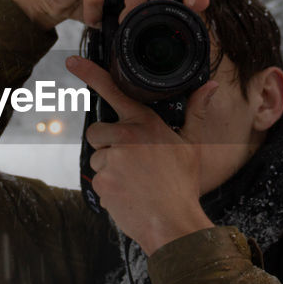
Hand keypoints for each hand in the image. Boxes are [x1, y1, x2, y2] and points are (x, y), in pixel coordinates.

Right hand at [14, 0, 208, 29]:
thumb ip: (165, 2)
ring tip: (123, 25)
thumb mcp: (132, 6)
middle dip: (163, 1)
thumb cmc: (96, 2)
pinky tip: (95, 22)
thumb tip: (204, 1)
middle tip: (151, 25)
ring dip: (134, 7)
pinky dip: (98, 13)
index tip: (188, 7)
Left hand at [66, 54, 218, 254]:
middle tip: (129, 161)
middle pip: (96, 132)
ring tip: (133, 182)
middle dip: (106, 145)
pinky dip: (108, 189)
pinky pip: (97, 181)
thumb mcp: (192, 145)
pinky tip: (128, 195)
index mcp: (145, 123)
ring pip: (96, 159)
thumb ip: (195, 113)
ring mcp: (112, 160)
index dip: (91, 74)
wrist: (173, 222)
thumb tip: (209, 87)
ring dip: (108, 169)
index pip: (113, 91)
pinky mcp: (102, 182)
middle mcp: (126, 137)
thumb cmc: (182, 184)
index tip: (73, 61)